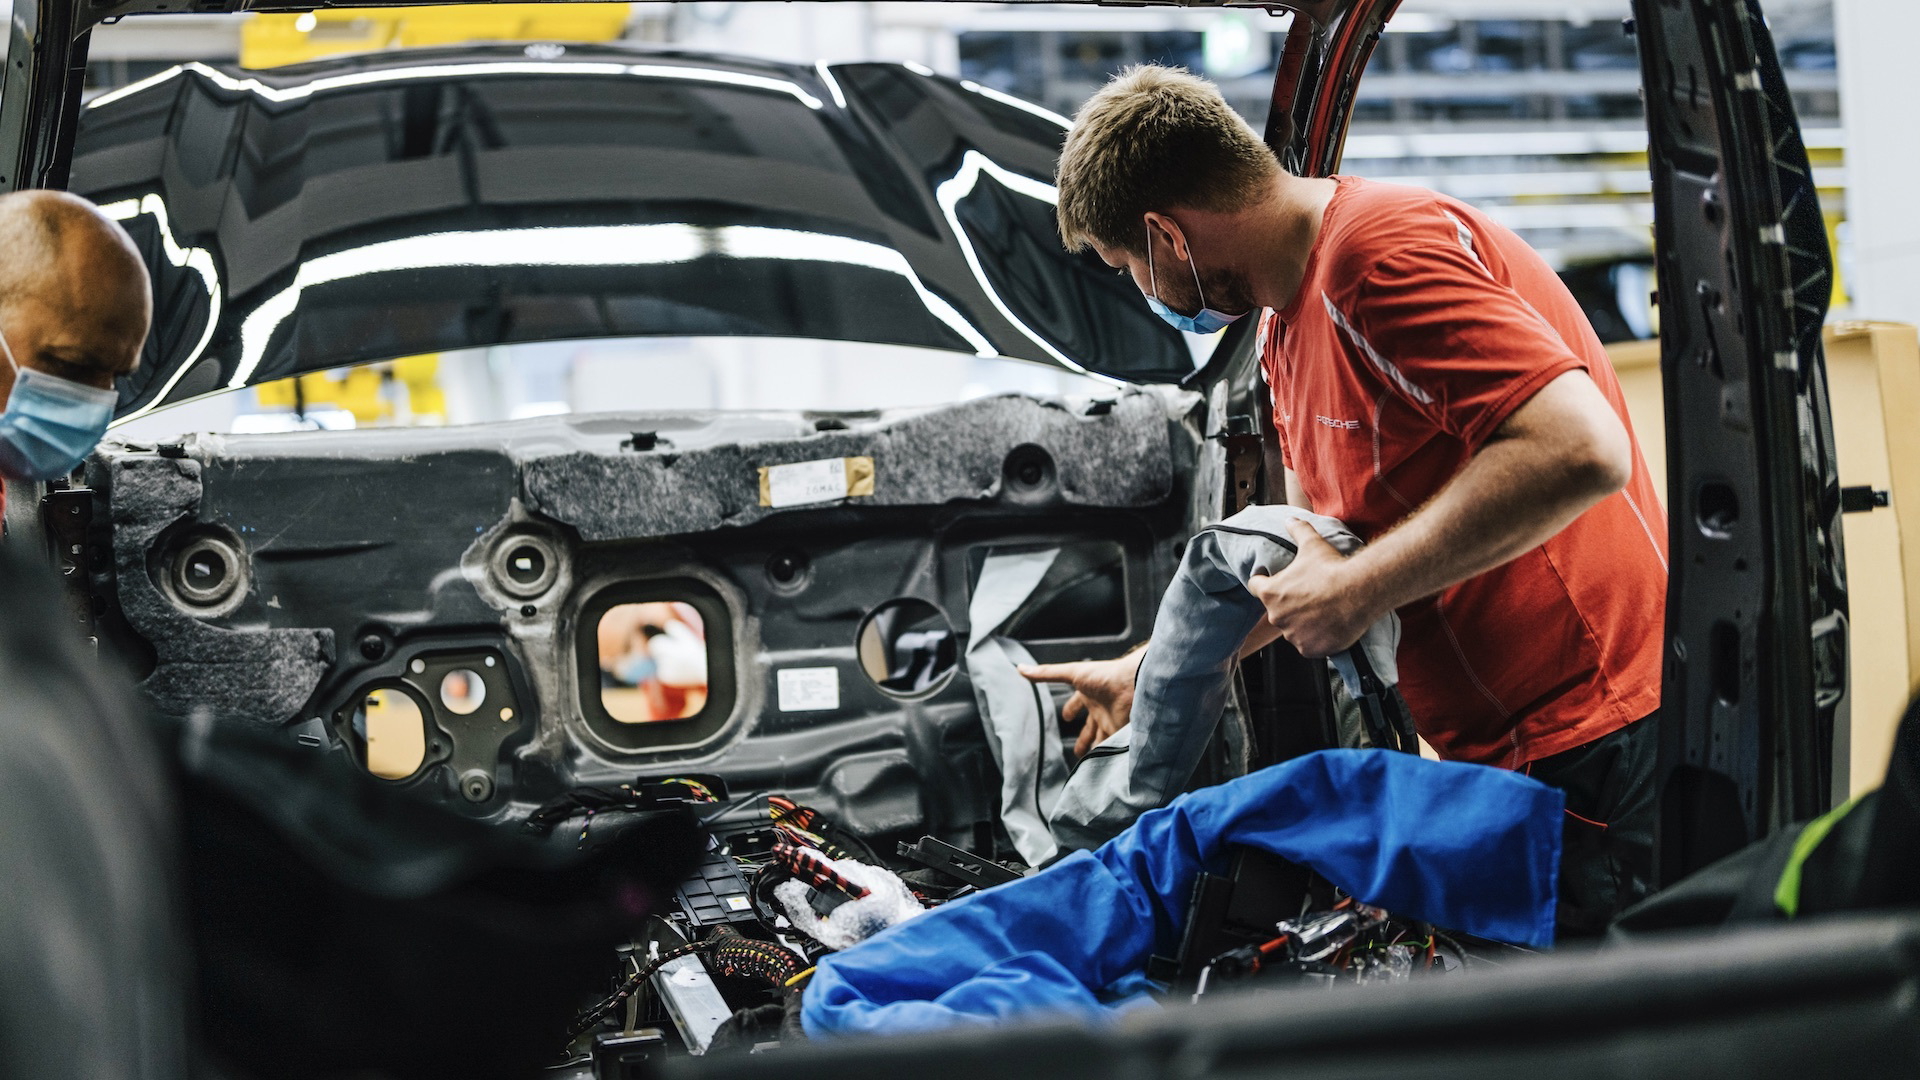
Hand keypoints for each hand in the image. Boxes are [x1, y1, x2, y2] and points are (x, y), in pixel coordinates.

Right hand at [1018, 650, 1145, 757]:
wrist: (1133, 684)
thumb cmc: (1103, 675)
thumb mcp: (1071, 674)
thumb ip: (1046, 674)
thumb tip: (1020, 669)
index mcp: (1089, 695)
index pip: (1076, 704)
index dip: (1070, 710)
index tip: (1065, 717)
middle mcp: (1100, 709)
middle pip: (1089, 728)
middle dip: (1083, 739)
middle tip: (1076, 751)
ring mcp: (1111, 722)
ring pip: (1100, 741)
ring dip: (1094, 751)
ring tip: (1088, 764)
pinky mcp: (1120, 733)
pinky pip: (1111, 747)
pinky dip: (1107, 756)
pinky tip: (1103, 767)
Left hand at [1247, 519, 1380, 657]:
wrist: (1359, 591)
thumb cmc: (1332, 568)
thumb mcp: (1312, 544)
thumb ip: (1298, 530)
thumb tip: (1290, 519)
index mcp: (1270, 593)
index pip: (1256, 587)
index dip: (1264, 582)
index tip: (1274, 581)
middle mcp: (1277, 616)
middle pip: (1277, 610)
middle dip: (1289, 605)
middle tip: (1309, 597)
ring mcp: (1292, 635)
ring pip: (1293, 629)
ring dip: (1303, 623)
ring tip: (1322, 612)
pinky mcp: (1309, 649)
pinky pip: (1308, 645)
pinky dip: (1315, 639)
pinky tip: (1328, 627)